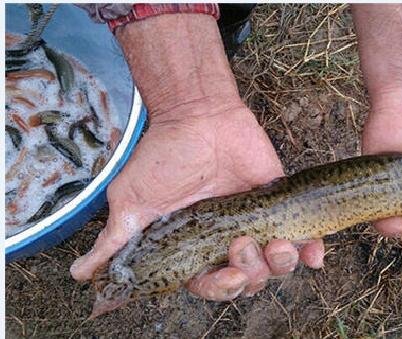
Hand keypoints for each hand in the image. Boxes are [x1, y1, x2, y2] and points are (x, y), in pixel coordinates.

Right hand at [70, 100, 323, 299]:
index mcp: (195, 250)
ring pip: (277, 266)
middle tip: (245, 246)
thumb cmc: (163, 158)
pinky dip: (312, 250)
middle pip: (249, 281)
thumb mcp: (132, 201)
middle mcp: (226, 242)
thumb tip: (81, 275)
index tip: (230, 274)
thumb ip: (115, 241)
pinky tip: (315, 252)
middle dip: (252, 275)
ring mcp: (256, 224)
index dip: (224, 289)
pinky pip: (304, 238)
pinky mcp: (278, 205)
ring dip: (282, 264)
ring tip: (278, 243)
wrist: (197, 116)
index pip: (213, 286)